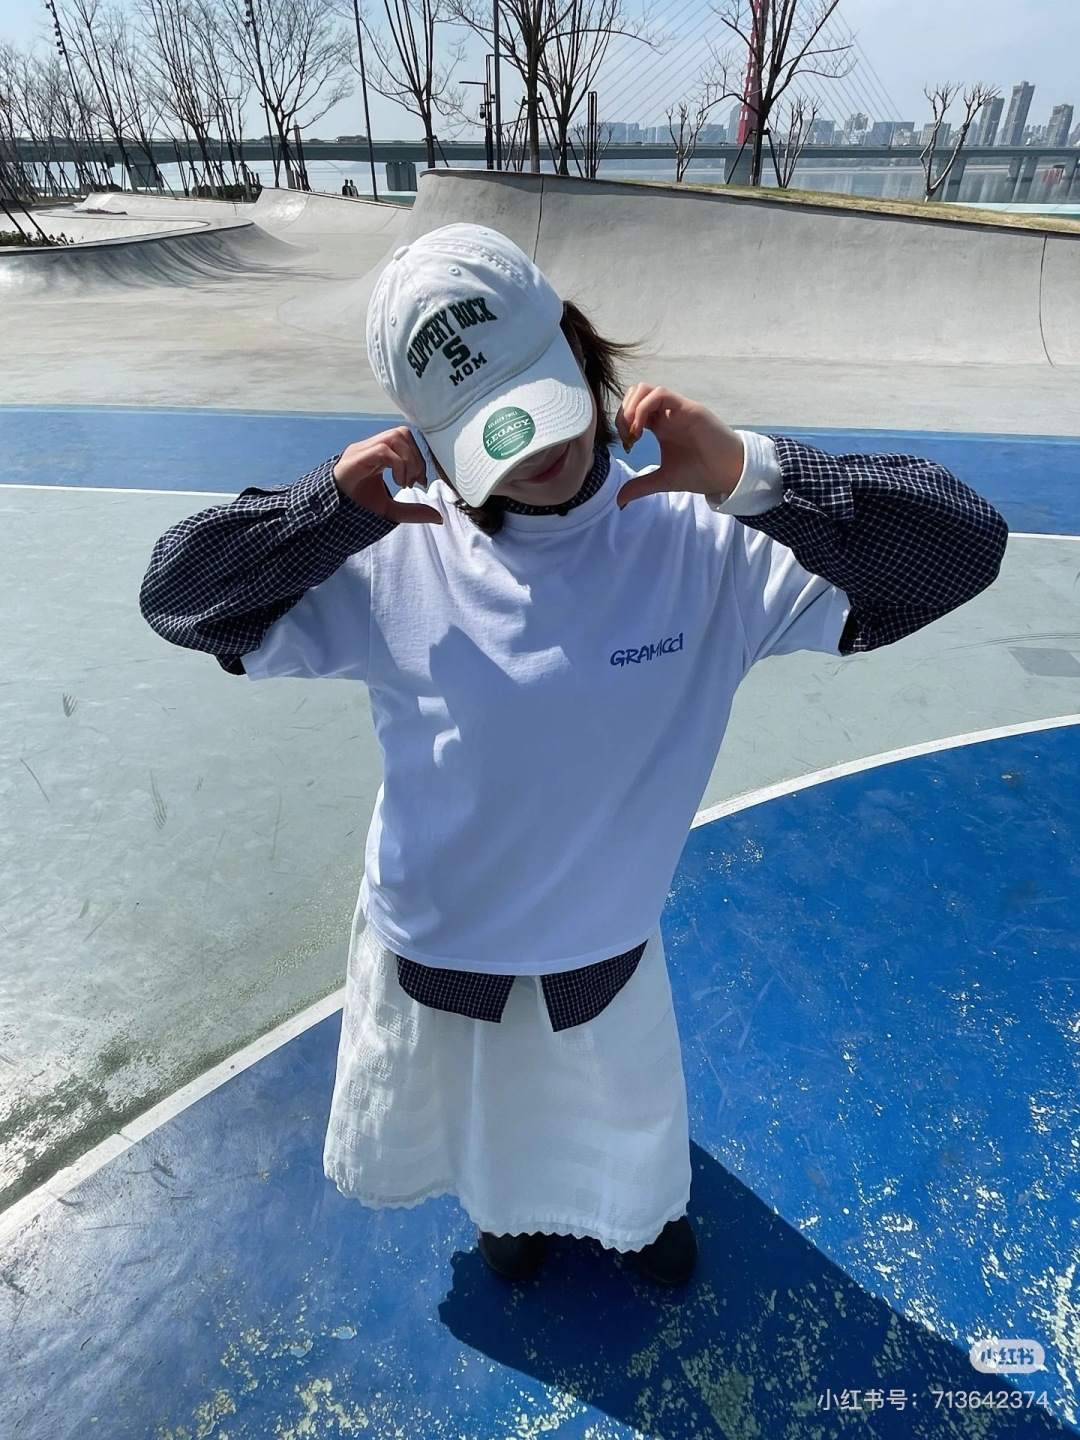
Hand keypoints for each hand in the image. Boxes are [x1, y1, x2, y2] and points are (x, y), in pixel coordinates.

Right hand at [332, 427, 442, 524]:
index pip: (404, 438)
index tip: (419, 482)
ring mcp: (361, 451)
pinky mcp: (355, 459)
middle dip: (415, 457)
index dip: (418, 457)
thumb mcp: (390, 511)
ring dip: (408, 460)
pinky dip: (398, 464)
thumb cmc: (355, 509)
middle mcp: (369, 448)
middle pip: (402, 432)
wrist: (329, 518)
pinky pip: (383, 450)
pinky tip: (397, 483)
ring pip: (395, 436)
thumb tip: (438, 518)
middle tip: (413, 482)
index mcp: (377, 455)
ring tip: (403, 483)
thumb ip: (413, 512)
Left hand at [614, 385, 744, 509]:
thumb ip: (640, 486)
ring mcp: (676, 408)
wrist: (727, 474)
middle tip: (628, 437)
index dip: (622, 423)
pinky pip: (661, 394)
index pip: (631, 410)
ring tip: (633, 431)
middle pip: (635, 394)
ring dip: (632, 407)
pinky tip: (642, 429)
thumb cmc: (700, 472)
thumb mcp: (663, 480)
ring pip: (645, 389)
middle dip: (623, 413)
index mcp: (660, 425)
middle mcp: (666, 413)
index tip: (627, 446)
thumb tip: (618, 501)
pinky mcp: (687, 408)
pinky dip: (644, 407)